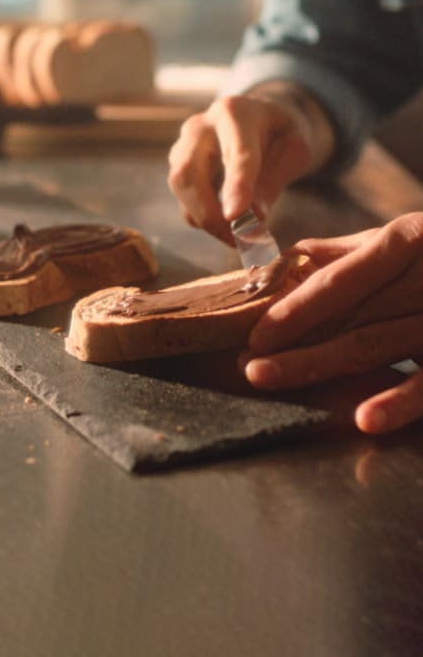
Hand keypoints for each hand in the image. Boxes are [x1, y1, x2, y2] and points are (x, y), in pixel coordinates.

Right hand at [167, 87, 331, 244]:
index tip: (236, 217)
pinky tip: (227, 225)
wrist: (262, 120)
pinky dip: (203, 220)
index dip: (235, 187)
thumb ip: (274, 181)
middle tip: (237, 239)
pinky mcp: (178, 167)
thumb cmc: (280, 134)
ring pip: (181, 189)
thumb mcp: (294, 152)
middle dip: (209, 213)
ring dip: (206, 220)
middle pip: (188, 172)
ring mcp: (183, 146)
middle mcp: (201, 126)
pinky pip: (184, 201)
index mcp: (237, 112)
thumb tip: (254, 219)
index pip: (236, 154)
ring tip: (238, 236)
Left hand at [239, 213, 422, 433]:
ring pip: (377, 346)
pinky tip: (365, 419)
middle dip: (296, 343)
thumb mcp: (413, 236)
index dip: (296, 305)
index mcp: (409, 240)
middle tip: (250, 366)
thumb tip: (293, 256)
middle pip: (351, 316)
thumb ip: (355, 250)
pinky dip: (402, 401)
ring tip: (273, 380)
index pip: (342, 277)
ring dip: (321, 366)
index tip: (255, 331)